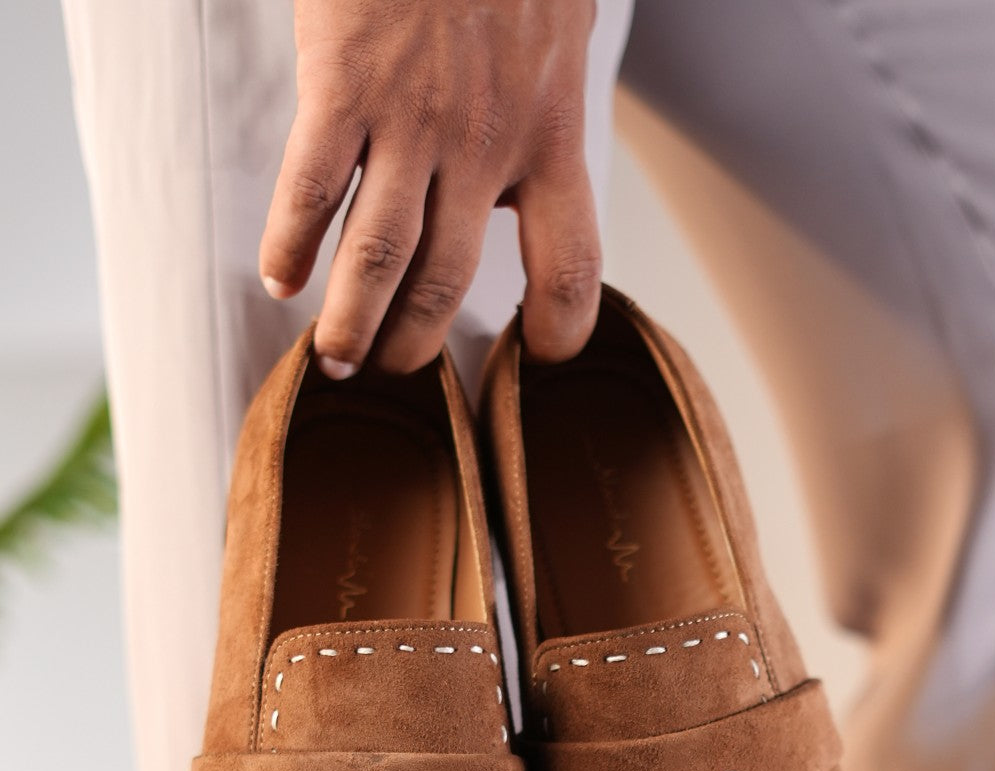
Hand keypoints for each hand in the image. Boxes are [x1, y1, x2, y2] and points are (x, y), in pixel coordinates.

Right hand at [260, 0, 600, 376]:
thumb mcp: (560, 33)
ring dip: (352, 320)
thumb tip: (526, 165)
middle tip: (389, 367)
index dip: (562, 327)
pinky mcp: (344, 83)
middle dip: (415, 342)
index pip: (571, 264)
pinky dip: (291, 243)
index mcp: (550, 136)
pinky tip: (279, 276)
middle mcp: (486, 147)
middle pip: (449, 284)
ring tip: (334, 357)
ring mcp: (414, 120)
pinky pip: (312, 189)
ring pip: (380, 258)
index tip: (539, 355)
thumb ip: (545, 108)